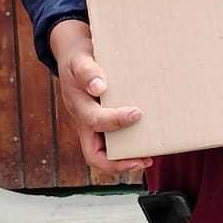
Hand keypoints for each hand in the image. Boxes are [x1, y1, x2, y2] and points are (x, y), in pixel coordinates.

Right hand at [50, 19, 154, 177]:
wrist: (74, 59)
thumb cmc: (79, 60)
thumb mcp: (80, 60)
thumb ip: (88, 72)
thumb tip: (100, 87)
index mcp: (79, 107)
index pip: (95, 121)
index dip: (114, 122)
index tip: (137, 113)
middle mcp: (85, 122)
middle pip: (94, 155)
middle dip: (117, 163)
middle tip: (144, 160)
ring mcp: (93, 126)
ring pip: (105, 154)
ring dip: (125, 160)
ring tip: (149, 158)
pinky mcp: (103, 125)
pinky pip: (114, 143)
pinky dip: (129, 147)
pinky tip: (147, 142)